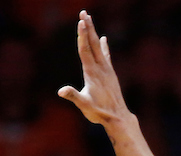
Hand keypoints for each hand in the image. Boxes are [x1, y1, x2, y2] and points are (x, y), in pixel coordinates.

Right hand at [57, 11, 129, 126]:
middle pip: (93, 43)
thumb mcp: (84, 105)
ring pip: (99, 47)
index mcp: (92, 73)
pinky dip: (104, 46)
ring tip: (90, 20)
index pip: (85, 50)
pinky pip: (106, 55)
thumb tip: (61, 91)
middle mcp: (101, 68)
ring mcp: (107, 70)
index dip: (82, 36)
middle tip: (84, 12)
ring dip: (94, 32)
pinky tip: (104, 38)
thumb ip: (73, 96)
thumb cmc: (99, 113)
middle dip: (88, 27)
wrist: (118, 118)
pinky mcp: (110, 73)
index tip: (81, 22)